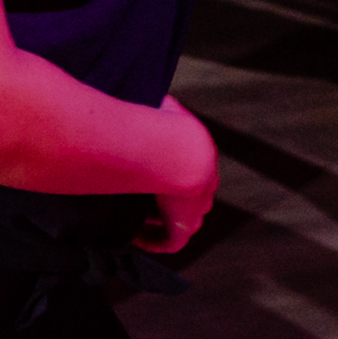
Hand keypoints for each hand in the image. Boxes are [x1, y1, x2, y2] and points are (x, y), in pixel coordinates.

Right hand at [134, 95, 217, 253]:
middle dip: (162, 200)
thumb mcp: (163, 107)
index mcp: (200, 155)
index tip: (144, 176)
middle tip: (136, 197)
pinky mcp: (185, 225)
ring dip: (156, 220)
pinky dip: (153, 241)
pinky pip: (171, 242)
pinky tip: (136, 236)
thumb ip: (160, 107)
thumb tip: (148, 97)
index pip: (188, 172)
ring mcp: (196, 207)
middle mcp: (204, 185)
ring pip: (179, 220)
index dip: (165, 175)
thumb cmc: (166, 124)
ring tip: (133, 218)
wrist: (178, 149)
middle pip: (185, 199)